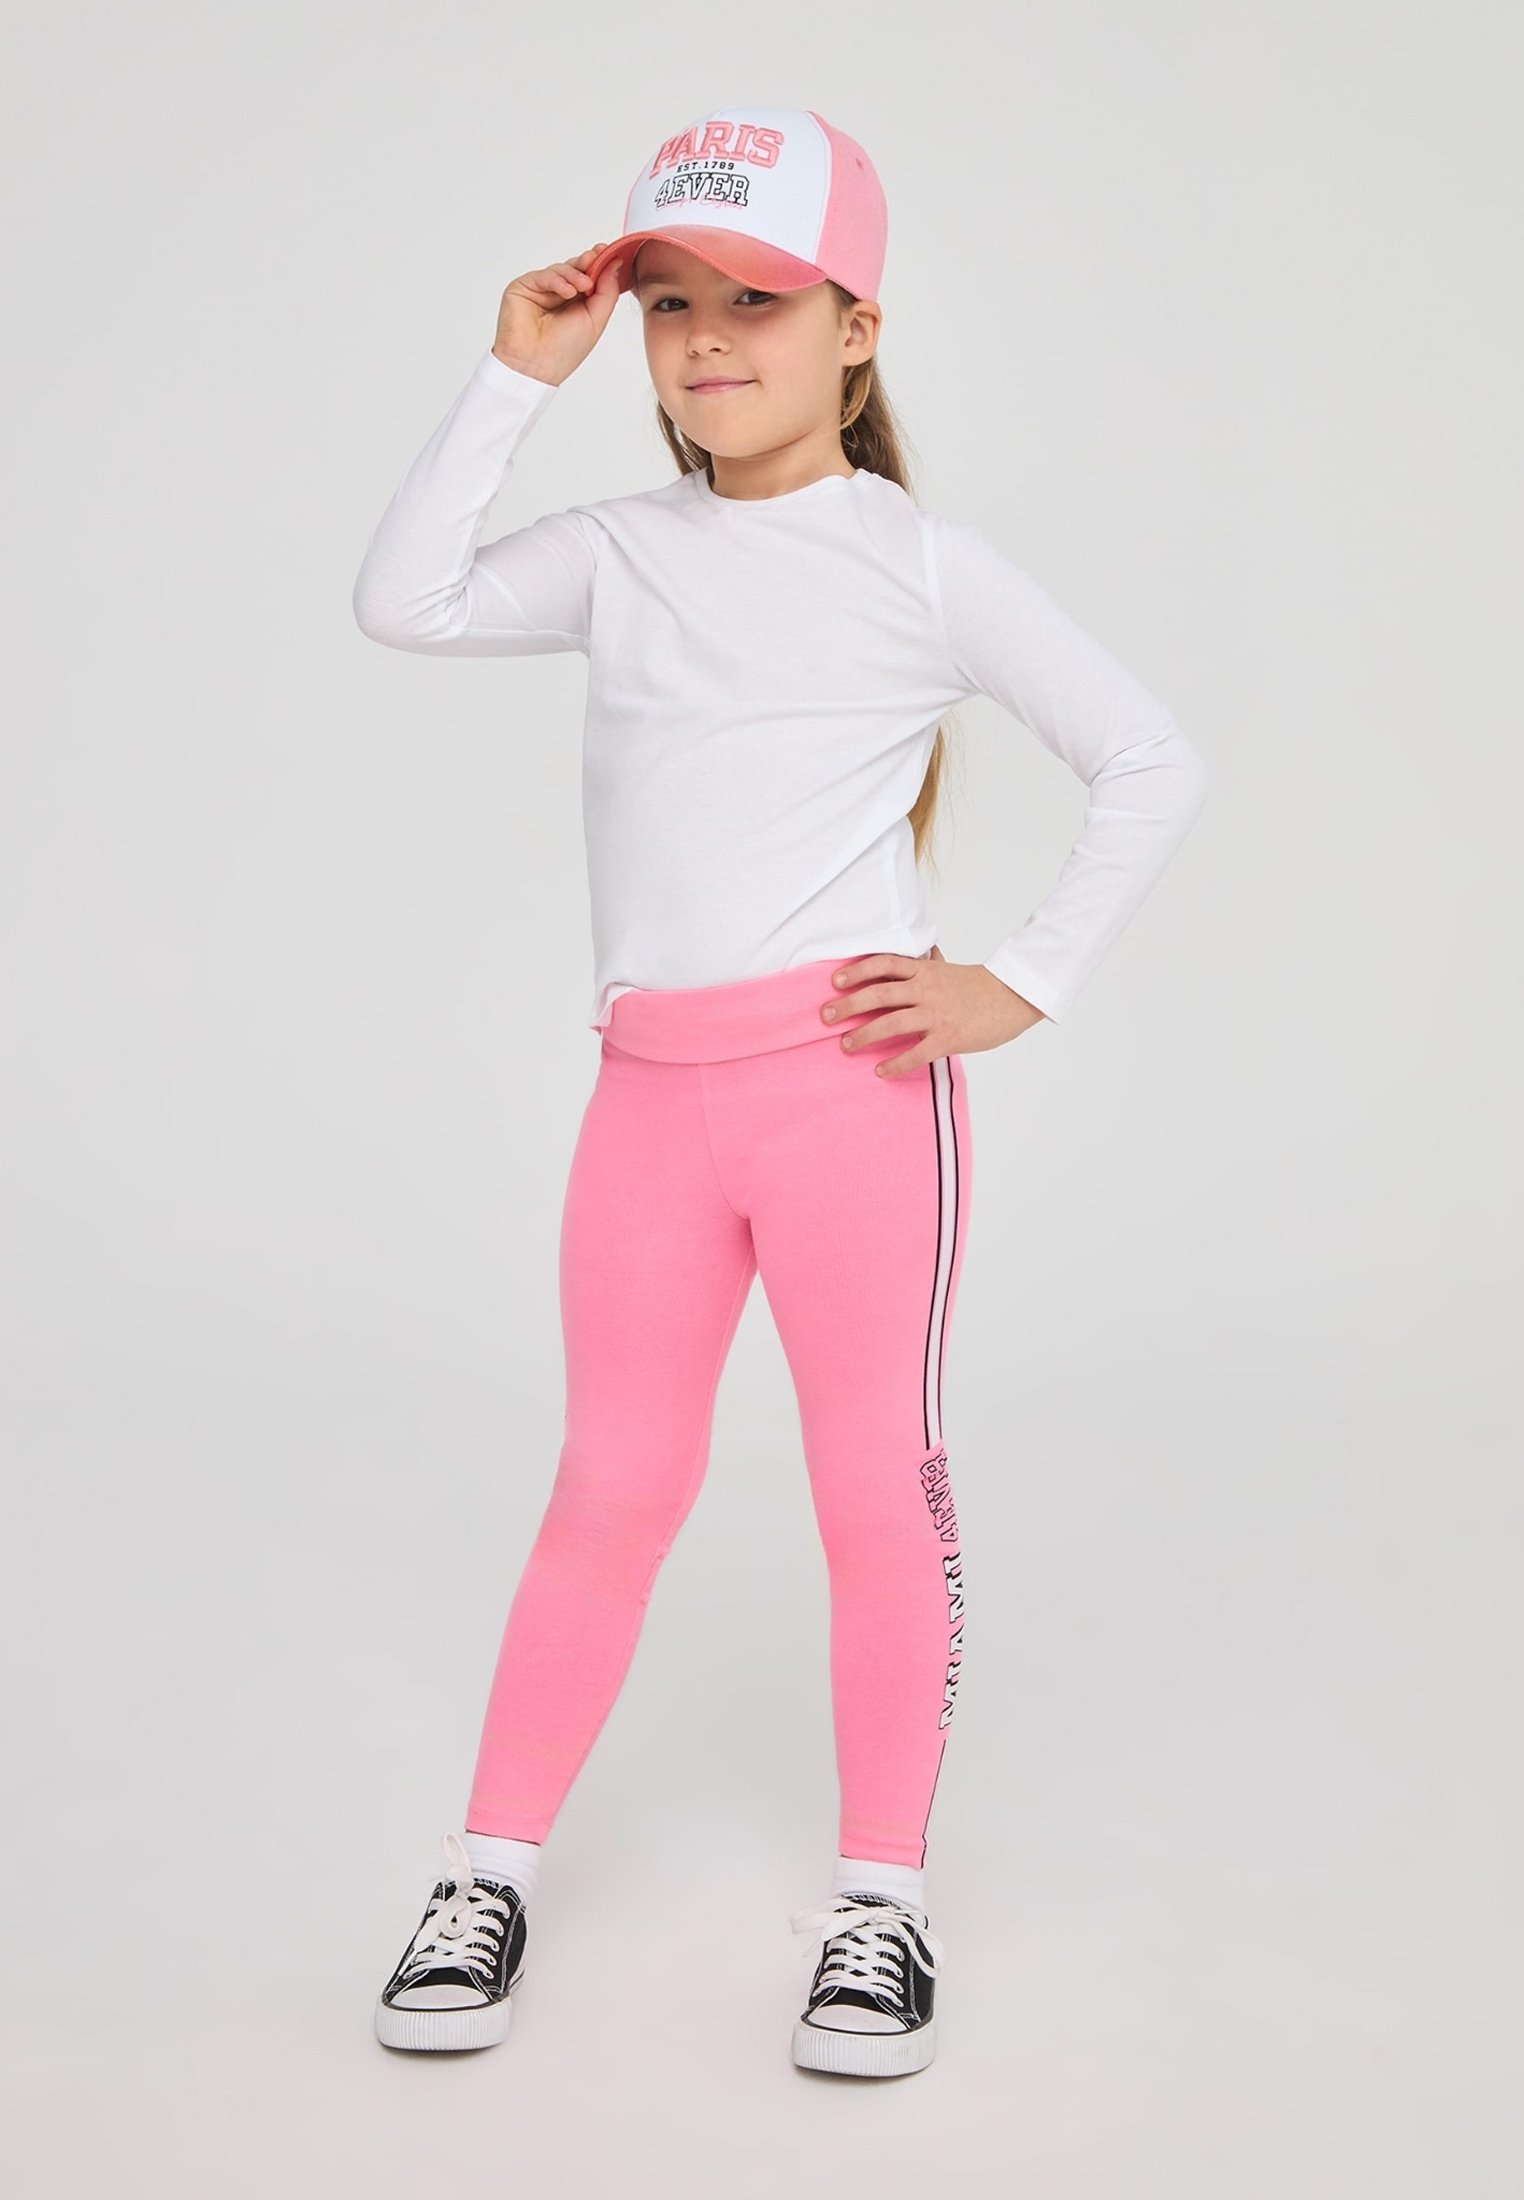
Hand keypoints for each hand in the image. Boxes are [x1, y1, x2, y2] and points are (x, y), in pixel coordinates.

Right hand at [491, 244, 623, 388]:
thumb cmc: (564, 351)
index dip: (599, 263)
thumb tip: (615, 263)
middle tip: (597, 256)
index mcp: (576, 303)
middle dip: (588, 262)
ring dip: (574, 274)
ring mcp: (540, 290)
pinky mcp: (523, 287)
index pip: (589, 276)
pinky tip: (567, 292)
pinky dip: (557, 280)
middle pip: (575, 269)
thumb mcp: (596, 320)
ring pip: (560, 269)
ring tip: (584, 286)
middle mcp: (558, 295)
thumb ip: (607, 292)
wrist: (535, 366)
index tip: (608, 251)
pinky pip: (543, 275)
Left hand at [820, 946, 1045, 1076]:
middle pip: (879, 994)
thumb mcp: (948, 970)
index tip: (835, 981)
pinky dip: (896, 1064)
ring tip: (845, 1046)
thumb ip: (928, 966)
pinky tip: (881, 1071)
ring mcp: (936, 1014)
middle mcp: (926, 989)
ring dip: (864, 1036)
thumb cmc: (980, 985)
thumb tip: (919, 955)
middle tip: (826, 1017)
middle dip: (848, 1006)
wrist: (1013, 997)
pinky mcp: (948, 1037)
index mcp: (925, 970)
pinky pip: (916, 1053)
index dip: (857, 971)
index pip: (884, 964)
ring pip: (891, 1023)